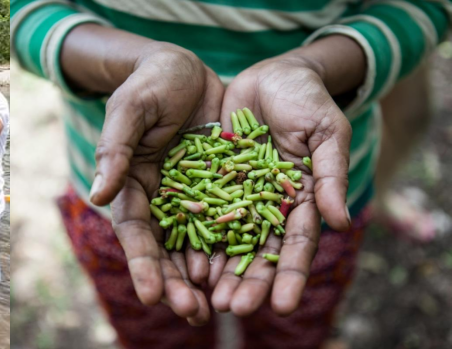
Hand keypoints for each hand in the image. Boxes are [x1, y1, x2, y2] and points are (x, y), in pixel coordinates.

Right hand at [88, 43, 224, 324]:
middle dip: (176, 282)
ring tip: (217, 309)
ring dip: (204, 278)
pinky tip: (242, 274)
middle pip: (165, 248)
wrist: (184, 68)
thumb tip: (99, 196)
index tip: (152, 294)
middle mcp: (159, 197)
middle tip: (192, 313)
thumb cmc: (150, 83)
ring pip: (196, 244)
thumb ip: (116, 150)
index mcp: (130, 183)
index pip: (135, 230)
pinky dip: (232, 249)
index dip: (142, 262)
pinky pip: (228, 222)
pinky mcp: (219, 187)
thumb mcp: (131, 109)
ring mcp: (190, 195)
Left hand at [210, 56, 352, 316]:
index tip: (282, 306)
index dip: (289, 275)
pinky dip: (192, 237)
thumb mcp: (325, 132)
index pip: (296, 243)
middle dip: (248, 283)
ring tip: (205, 298)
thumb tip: (339, 220)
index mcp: (301, 200)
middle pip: (258, 251)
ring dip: (217, 270)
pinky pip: (198, 211)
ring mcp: (237, 196)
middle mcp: (267, 205)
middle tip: (233, 309)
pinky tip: (182, 262)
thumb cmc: (307, 101)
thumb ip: (330, 174)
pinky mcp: (209, 180)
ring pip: (226, 239)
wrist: (270, 74)